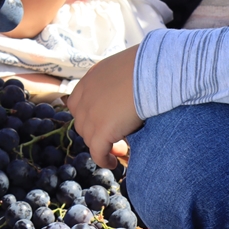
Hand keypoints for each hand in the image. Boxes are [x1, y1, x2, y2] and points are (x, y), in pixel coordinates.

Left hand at [66, 45, 141, 168]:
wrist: (151, 71)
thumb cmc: (146, 65)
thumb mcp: (122, 67)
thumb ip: (115, 80)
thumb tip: (125, 90)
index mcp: (89, 81)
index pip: (77, 104)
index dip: (89, 115)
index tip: (102, 120)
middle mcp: (84, 99)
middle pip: (83, 123)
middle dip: (97, 131)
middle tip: (115, 136)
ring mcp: (91, 116)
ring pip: (90, 139)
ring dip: (102, 145)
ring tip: (119, 149)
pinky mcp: (102, 132)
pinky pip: (98, 152)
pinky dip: (104, 159)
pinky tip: (114, 163)